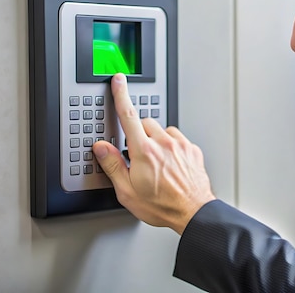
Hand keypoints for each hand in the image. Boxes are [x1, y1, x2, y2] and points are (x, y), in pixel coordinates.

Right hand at [92, 73, 215, 234]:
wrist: (193, 212)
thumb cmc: (162, 205)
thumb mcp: (127, 192)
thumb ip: (113, 165)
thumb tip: (102, 148)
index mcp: (144, 151)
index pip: (128, 116)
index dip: (121, 95)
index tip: (118, 81)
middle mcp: (164, 143)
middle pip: (145, 123)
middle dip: (138, 134)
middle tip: (138, 155)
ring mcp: (181, 145)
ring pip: (162, 130)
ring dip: (156, 140)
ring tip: (156, 162)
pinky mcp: (192, 149)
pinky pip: (177, 139)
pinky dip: (171, 146)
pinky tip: (170, 163)